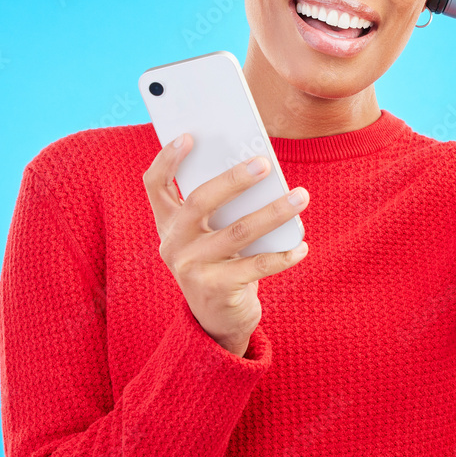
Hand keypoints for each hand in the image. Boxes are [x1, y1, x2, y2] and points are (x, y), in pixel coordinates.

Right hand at [143, 135, 308, 355]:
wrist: (216, 320)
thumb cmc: (220, 263)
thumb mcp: (209, 235)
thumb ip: (221, 208)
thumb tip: (259, 171)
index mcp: (168, 223)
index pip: (154, 184)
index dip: (167, 158)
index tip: (189, 136)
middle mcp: (173, 243)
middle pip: (200, 200)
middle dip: (235, 179)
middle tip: (265, 163)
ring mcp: (192, 268)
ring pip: (238, 231)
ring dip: (274, 212)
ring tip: (300, 196)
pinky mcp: (216, 290)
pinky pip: (256, 266)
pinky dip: (283, 255)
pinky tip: (301, 245)